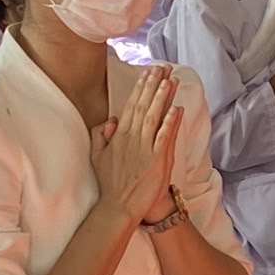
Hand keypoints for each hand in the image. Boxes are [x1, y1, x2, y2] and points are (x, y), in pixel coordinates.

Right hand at [92, 65, 184, 224]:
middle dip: (153, 85)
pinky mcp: (156, 160)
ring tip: (170, 79)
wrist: (118, 207)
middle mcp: (131, 138)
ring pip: (154, 117)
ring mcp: (144, 148)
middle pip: (144, 105)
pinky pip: (164, 137)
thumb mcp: (98, 157)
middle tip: (162, 67)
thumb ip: (101, 136)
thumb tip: (110, 120)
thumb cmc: (111, 183)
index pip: (131, 105)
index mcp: (119, 135)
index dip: (141, 87)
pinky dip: (170, 122)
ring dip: (162, 97)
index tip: (148, 72)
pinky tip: (176, 109)